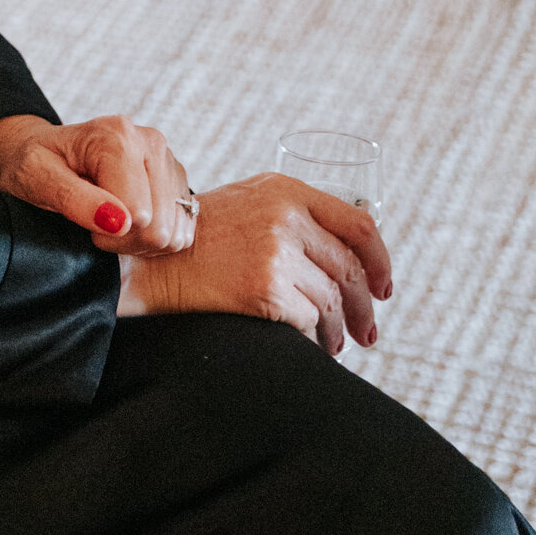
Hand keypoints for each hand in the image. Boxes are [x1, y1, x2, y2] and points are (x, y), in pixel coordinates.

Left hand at [0, 112, 195, 256]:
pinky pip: (181, 231)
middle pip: (158, 226)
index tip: (83, 216)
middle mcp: (150, 140)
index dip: (107, 230)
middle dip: (124, 238)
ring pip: (172, 233)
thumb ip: (75, 200)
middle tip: (94, 222)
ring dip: (139, 240)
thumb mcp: (37, 179)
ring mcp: (167, 158)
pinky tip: (128, 221)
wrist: (45, 152)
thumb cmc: (35, 165)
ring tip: (109, 220)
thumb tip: (120, 221)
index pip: (137, 214)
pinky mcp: (176, 178)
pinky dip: (154, 238)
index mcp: (116, 135)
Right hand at [116, 174, 391, 356]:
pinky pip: (310, 321)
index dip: (380, 260)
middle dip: (365, 306)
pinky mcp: (266, 288)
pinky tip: (313, 344)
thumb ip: (294, 215)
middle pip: (350, 268)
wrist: (151, 259)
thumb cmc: (200, 238)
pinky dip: (316, 338)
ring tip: (336, 343)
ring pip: (333, 300)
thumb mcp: (248, 203)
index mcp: (285, 189)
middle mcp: (286, 216)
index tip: (384, 286)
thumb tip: (349, 256)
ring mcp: (276, 252)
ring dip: (340, 329)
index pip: (358, 224)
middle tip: (368, 331)